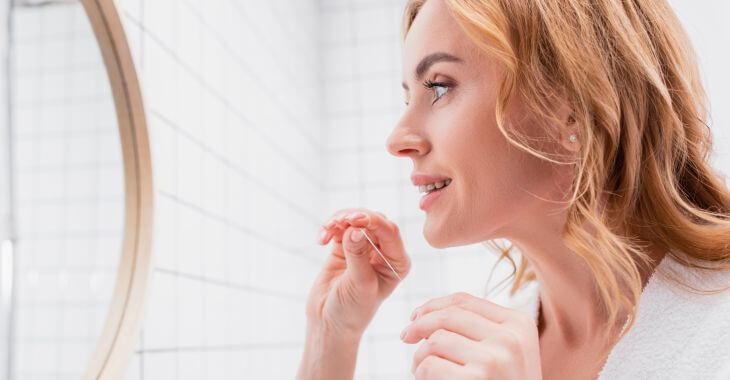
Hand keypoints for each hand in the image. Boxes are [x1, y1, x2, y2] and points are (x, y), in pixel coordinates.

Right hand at [305, 208, 410, 336]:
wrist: (329, 321)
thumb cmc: (352, 310)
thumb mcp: (359, 285)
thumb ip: (358, 257)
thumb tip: (355, 230)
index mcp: (397, 262)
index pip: (390, 232)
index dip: (373, 221)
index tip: (354, 220)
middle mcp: (385, 252)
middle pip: (373, 221)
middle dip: (355, 217)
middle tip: (336, 222)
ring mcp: (365, 247)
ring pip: (356, 220)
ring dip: (340, 220)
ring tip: (326, 230)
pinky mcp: (345, 246)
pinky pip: (340, 227)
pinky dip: (330, 228)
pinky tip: (321, 239)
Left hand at [401, 292, 541, 379]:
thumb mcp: (506, 352)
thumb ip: (480, 328)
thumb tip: (426, 313)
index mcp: (519, 325)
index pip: (464, 301)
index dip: (433, 305)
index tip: (415, 316)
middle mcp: (510, 339)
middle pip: (446, 317)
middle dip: (419, 326)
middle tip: (406, 337)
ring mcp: (494, 361)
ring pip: (435, 341)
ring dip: (420, 357)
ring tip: (425, 372)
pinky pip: (429, 366)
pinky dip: (422, 375)